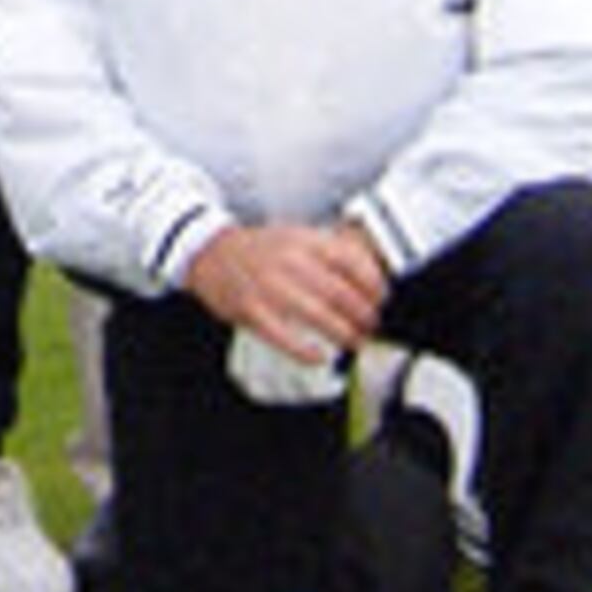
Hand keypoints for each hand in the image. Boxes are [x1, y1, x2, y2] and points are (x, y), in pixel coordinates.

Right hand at [187, 221, 387, 367]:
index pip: (352, 261)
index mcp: (304, 240)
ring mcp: (269, 286)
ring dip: (344, 334)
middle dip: (364, 315)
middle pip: (341, 293)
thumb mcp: (295, 236)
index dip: (374, 284)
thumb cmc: (258, 249)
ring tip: (354, 342)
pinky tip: (320, 356)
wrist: (209, 252)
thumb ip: (328, 251)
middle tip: (371, 325)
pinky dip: (306, 351)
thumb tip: (368, 275)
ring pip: (319, 316)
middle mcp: (289, 261)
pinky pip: (286, 338)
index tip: (381, 298)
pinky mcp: (252, 311)